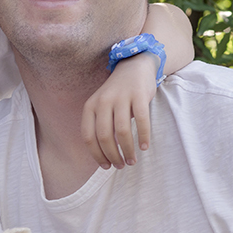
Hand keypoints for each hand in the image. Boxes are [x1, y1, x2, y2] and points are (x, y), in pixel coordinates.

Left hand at [82, 52, 158, 168]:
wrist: (134, 66)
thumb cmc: (117, 94)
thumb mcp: (101, 106)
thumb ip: (99, 125)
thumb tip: (104, 156)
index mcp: (90, 106)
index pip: (88, 136)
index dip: (96, 154)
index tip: (105, 166)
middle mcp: (103, 101)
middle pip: (104, 137)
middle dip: (113, 156)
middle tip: (121, 166)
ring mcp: (121, 97)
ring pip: (122, 132)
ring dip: (128, 150)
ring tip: (132, 161)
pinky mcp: (139, 95)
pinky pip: (141, 121)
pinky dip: (143, 137)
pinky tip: (144, 147)